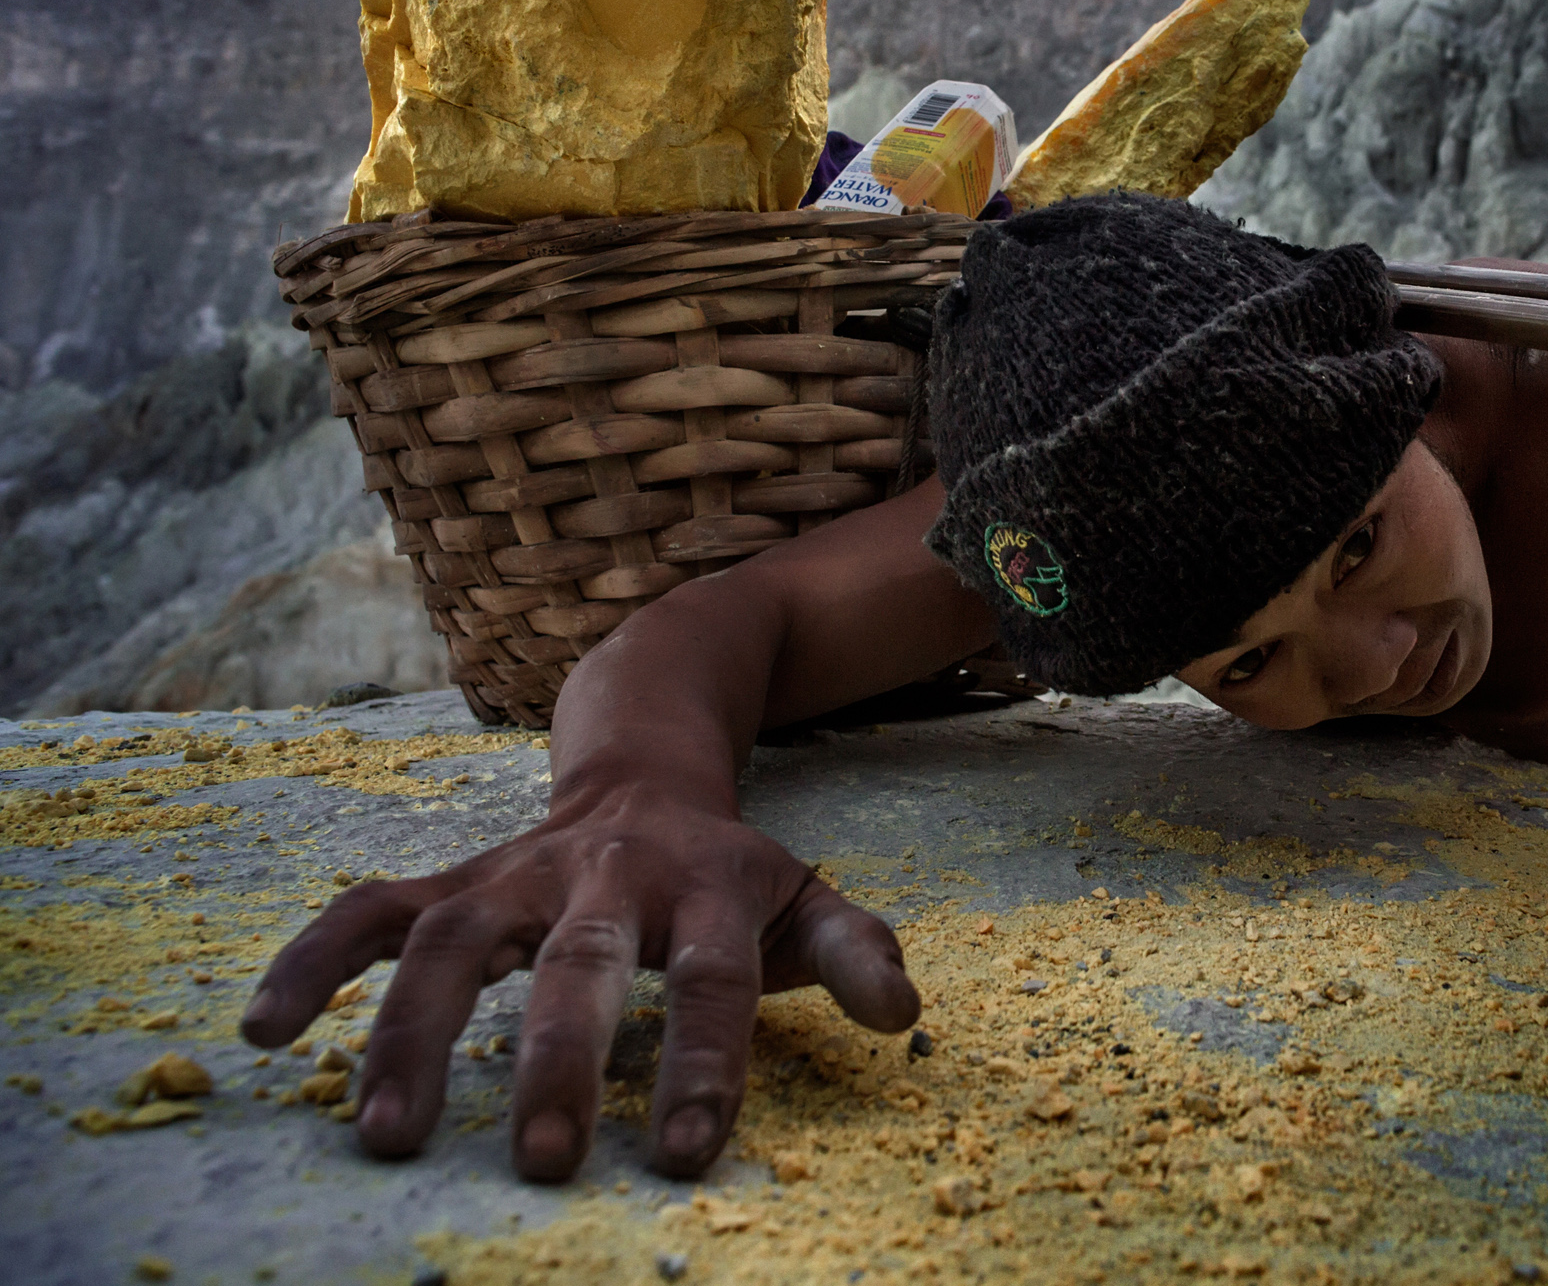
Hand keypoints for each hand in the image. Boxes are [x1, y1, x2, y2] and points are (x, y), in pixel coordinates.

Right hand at [239, 788, 918, 1182]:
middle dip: (565, 1060)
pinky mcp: (448, 878)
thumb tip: (904, 1014)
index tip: (686, 1157)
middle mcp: (608, 876)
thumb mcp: (806, 898)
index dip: (706, 1066)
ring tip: (386, 1134)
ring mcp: (517, 872)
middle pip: (582, 965)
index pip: (714, 983)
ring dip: (414, 1033)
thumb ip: (856, 951)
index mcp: (707, 887)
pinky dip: (311, 961)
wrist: (647, 768)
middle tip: (549, 1162)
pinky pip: (366, 911)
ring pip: (453, 941)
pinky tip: (261, 1031)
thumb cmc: (729, 873)